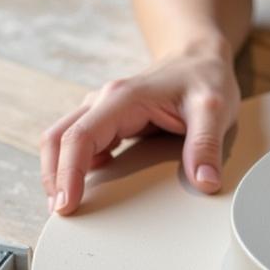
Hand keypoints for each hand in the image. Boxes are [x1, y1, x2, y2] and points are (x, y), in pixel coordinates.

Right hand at [40, 41, 240, 214]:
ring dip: (59, 170)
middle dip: (55, 177)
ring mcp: (105, 110)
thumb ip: (207, 145)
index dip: (68, 172)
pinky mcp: (111, 119)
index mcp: (124, 99)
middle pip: (59, 138)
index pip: (80, 137)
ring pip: (64, 139)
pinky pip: (81, 142)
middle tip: (62, 212)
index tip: (67, 204)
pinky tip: (85, 185)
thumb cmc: (206, 78)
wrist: (202, 58)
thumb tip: (204, 182)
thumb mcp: (214, 109)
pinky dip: (74, 164)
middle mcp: (106, 101)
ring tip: (68, 204)